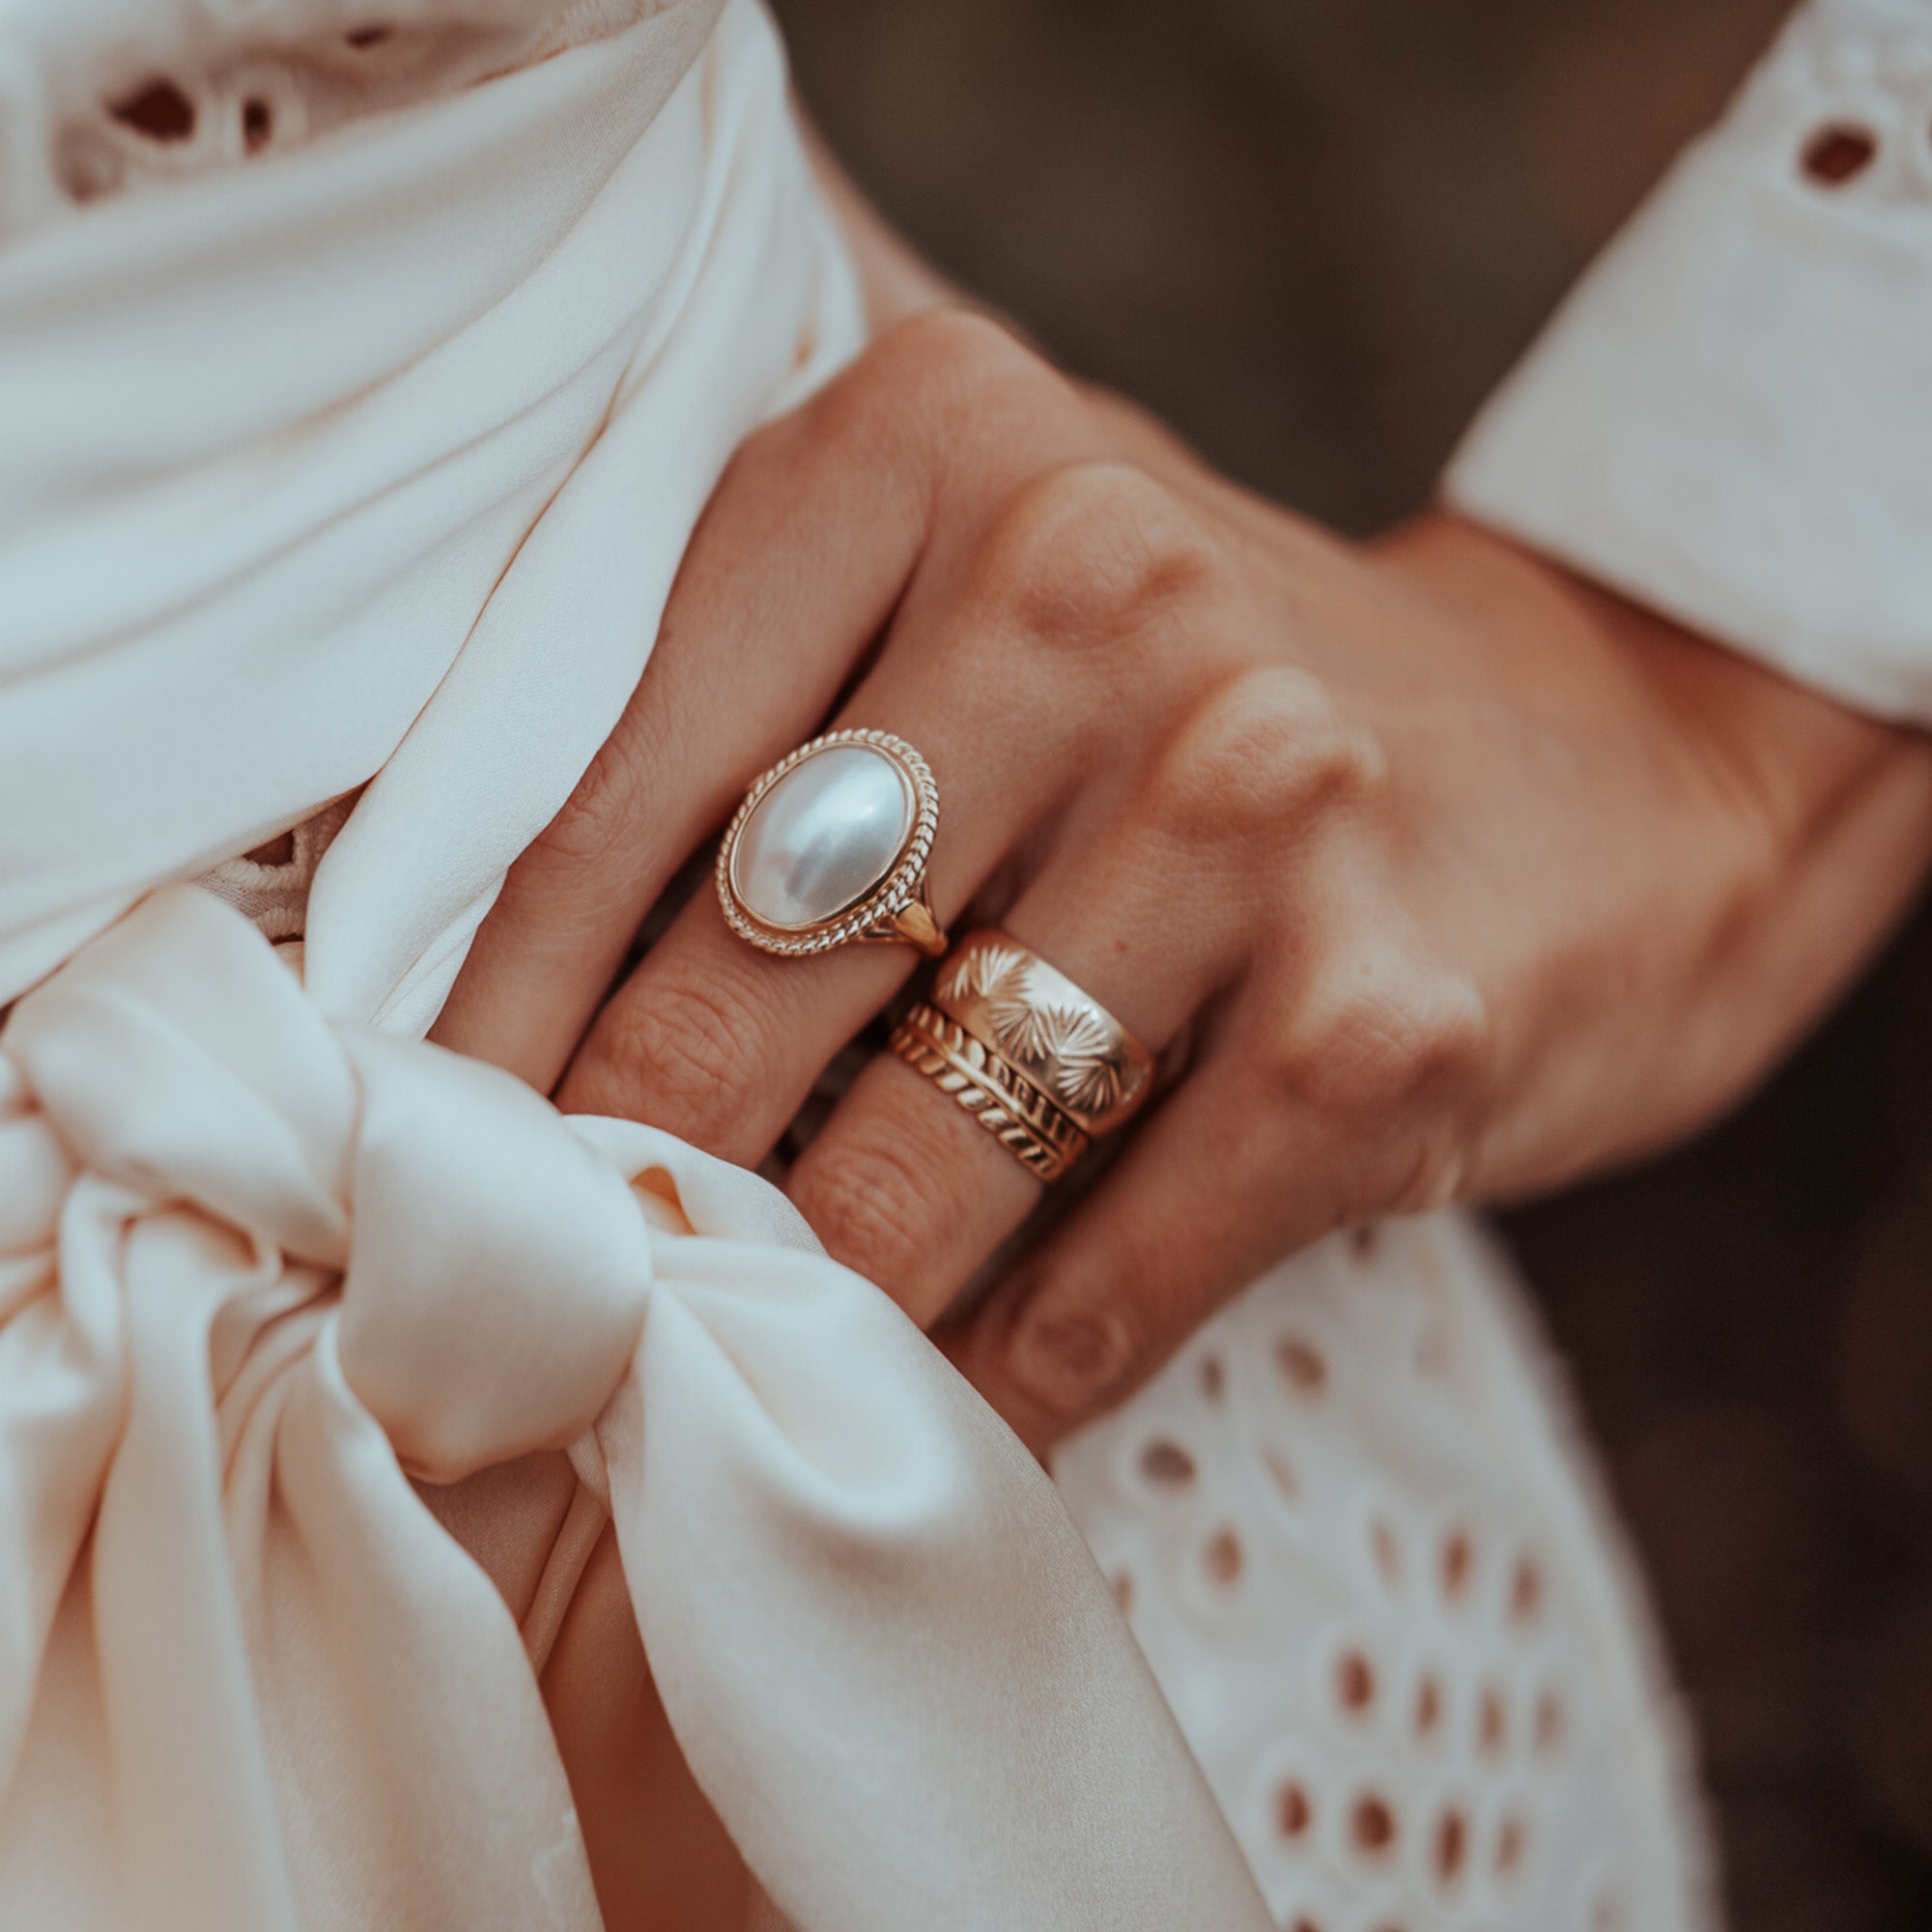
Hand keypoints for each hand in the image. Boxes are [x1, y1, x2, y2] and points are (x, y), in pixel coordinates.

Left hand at [436, 307, 1931, 1450]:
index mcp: (938, 440)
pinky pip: (1114, 1263)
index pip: (629, 772)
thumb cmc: (1216, 705)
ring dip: (800, 1297)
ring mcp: (1260, 798)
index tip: (428, 1154)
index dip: (503, 1006)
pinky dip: (999, 1373)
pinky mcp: (1383, 1016)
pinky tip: (930, 1419)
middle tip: (543, 1301)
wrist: (1595, 758)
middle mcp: (1100, 583)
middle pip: (754, 966)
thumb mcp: (991, 620)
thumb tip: (537, 1052)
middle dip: (630, 1174)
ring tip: (709, 1378)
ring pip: (921, 1146)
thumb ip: (780, 753)